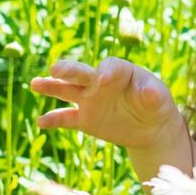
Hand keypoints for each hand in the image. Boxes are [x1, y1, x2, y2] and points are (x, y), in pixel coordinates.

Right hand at [30, 56, 183, 153]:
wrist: (151, 128)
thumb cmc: (156, 106)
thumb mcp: (160, 100)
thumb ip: (153, 94)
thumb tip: (150, 91)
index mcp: (120, 70)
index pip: (108, 66)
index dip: (104, 72)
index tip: (101, 80)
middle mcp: (100, 81)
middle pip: (81, 73)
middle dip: (69, 70)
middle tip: (56, 69)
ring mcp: (90, 100)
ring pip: (67, 90)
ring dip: (51, 87)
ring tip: (35, 83)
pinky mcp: (85, 119)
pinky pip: (65, 118)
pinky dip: (53, 120)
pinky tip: (41, 122)